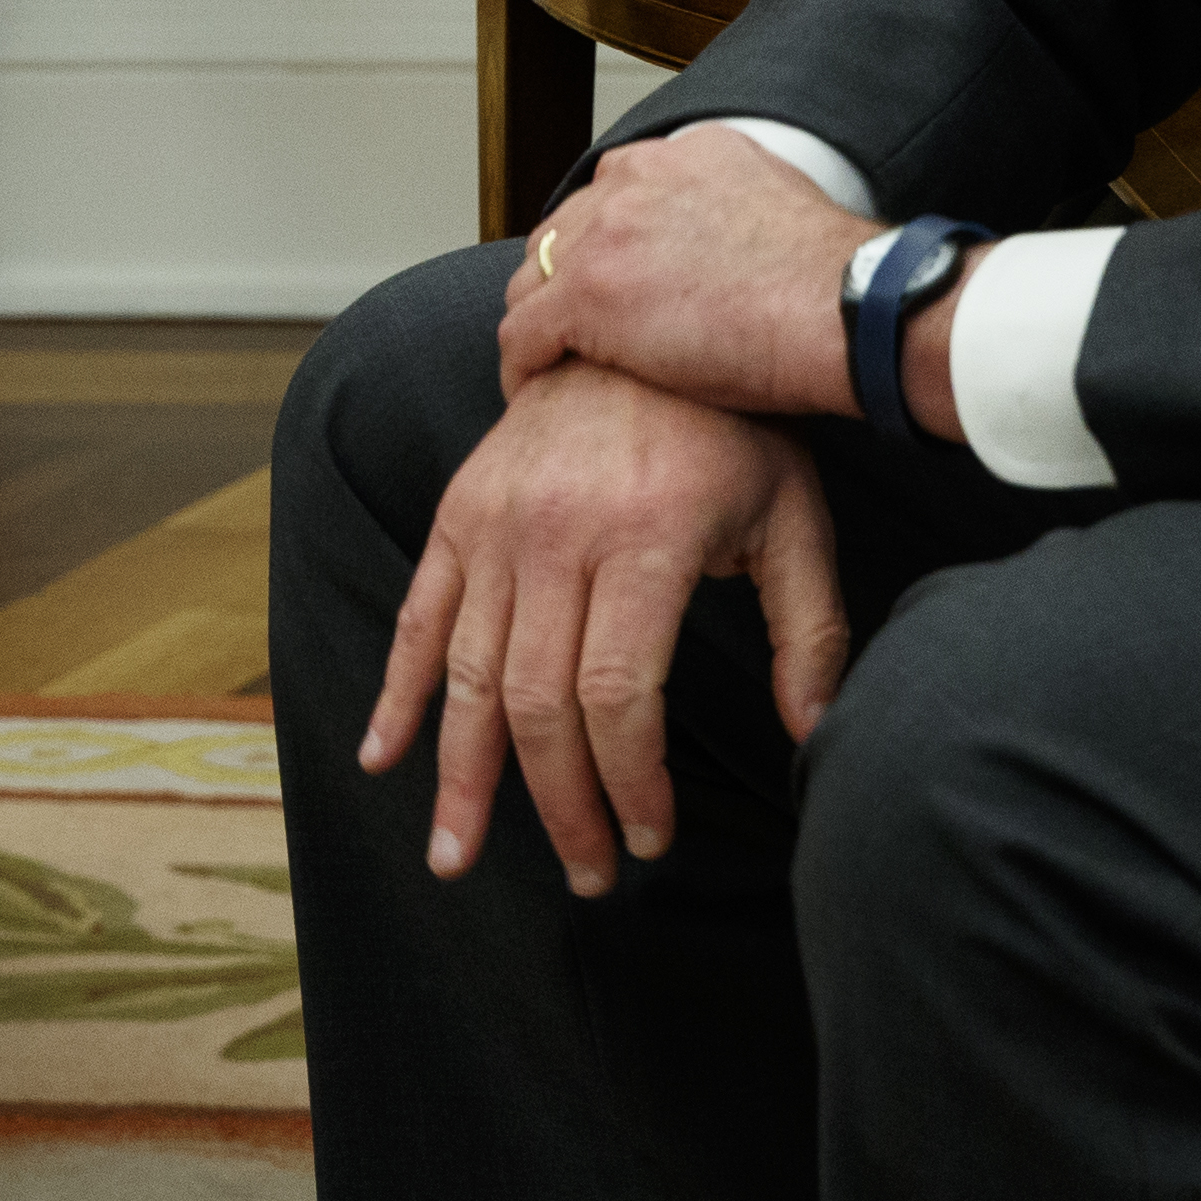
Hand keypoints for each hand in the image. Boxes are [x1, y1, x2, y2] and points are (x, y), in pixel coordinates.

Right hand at [360, 361, 847, 895]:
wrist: (638, 325)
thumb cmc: (727, 432)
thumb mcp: (792, 517)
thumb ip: (808, 631)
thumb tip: (817, 741)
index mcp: (646, 537)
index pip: (617, 695)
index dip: (629, 784)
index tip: (651, 839)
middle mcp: (558, 531)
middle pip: (538, 703)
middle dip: (557, 806)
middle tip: (585, 875)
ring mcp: (496, 520)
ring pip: (469, 675)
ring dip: (462, 778)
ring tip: (457, 858)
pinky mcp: (458, 511)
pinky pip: (418, 614)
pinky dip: (397, 691)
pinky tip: (383, 757)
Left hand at [497, 119, 879, 419]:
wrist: (844, 308)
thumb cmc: (836, 285)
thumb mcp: (784, 209)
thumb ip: (739, 213)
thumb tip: (737, 253)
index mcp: (685, 157)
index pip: (613, 195)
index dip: (604, 247)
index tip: (613, 287)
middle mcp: (636, 179)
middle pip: (563, 233)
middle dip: (563, 284)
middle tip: (574, 336)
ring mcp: (605, 233)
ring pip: (533, 279)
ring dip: (539, 324)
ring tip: (549, 367)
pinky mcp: (587, 294)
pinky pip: (523, 332)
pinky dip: (521, 366)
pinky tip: (531, 391)